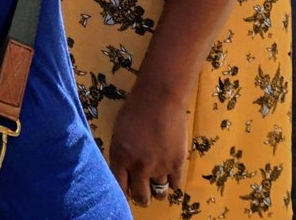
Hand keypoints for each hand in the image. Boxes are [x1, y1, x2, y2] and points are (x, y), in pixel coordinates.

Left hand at [103, 83, 191, 206]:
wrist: (160, 98)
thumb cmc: (135, 109)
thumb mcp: (118, 133)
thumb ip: (121, 155)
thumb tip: (124, 172)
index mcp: (120, 157)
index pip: (119, 188)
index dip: (124, 192)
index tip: (128, 190)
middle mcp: (138, 166)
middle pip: (142, 197)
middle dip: (142, 197)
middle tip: (144, 191)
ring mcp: (159, 167)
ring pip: (159, 193)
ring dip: (158, 189)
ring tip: (157, 181)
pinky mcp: (177, 164)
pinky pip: (175, 185)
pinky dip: (172, 180)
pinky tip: (169, 171)